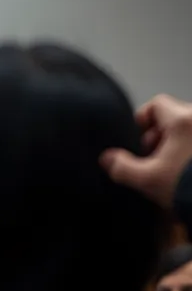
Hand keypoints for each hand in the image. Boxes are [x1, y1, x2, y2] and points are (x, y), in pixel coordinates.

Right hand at [101, 93, 191, 208]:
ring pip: (185, 128)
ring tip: (169, 164)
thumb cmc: (188, 186)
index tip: (138, 137)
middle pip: (171, 116)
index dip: (141, 119)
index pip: (156, 103)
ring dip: (174, 142)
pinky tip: (184, 169)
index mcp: (182, 121)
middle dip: (158, 134)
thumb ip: (122, 167)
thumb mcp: (147, 180)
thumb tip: (108, 159)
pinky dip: (187, 149)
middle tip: (152, 156)